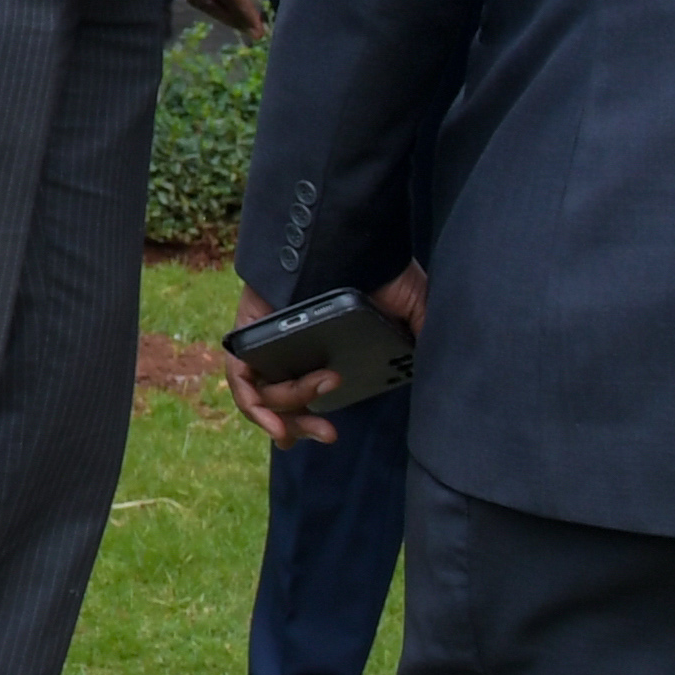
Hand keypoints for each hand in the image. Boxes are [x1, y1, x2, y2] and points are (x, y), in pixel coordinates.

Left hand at [230, 264, 420, 447]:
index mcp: (324, 353)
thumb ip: (421, 342)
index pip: (305, 397)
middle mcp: (292, 350)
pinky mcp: (248, 331)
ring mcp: (267, 341)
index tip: (330, 434)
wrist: (350, 240)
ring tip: (321, 406)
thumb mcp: (412, 310)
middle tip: (328, 433)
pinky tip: (273, 424)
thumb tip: (434, 375)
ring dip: (291, 412)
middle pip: (281, 402)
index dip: (311, 423)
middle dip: (303, 426)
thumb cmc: (381, 269)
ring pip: (264, 394)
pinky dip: (253, 404)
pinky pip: (240, 376)